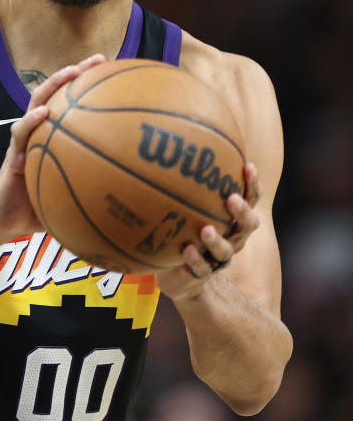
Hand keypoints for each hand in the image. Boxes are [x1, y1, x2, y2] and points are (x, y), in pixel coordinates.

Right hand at [0, 54, 106, 238]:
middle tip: (98, 61)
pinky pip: (21, 134)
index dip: (91, 88)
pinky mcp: (12, 155)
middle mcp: (40, 133)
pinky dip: (31, 121)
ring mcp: (24, 142)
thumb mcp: (75, 198)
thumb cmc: (41, 208)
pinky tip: (44, 114)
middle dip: (75, 73)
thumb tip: (138, 198)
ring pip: (36, 104)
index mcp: (54, 139)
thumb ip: (97, 190)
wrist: (5, 221)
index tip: (116, 73)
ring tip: (70, 73)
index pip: (72, 106)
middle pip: (57, 94)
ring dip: (53, 85)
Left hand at [156, 162, 261, 299]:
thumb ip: (183, 186)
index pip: (249, 200)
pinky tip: (185, 249)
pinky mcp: (200, 275)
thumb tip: (168, 144)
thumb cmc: (184, 233)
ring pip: (225, 251)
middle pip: (247, 225)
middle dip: (241, 211)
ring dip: (216, 240)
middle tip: (231, 198)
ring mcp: (217, 259)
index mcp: (231, 221)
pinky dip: (195, 259)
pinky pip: (201, 269)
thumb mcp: (184, 209)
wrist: (180, 277)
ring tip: (205, 229)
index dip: (252, 184)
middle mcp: (231, 239)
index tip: (247, 165)